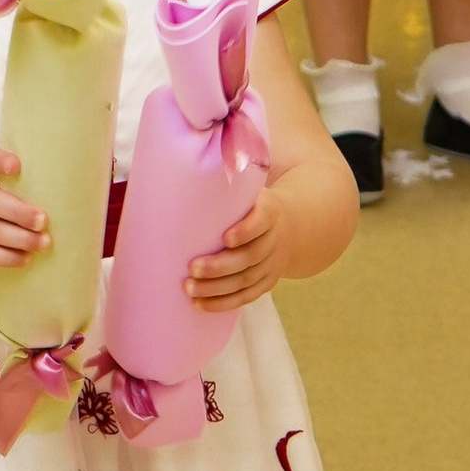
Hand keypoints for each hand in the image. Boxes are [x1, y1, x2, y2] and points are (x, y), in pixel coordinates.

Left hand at [184, 175, 298, 312]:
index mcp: (270, 211)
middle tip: (192, 267)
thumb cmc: (251, 204)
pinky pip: (247, 297)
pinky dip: (224, 302)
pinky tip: (200, 304)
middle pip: (250, 256)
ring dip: (217, 288)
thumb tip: (178, 166)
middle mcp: (274, 239)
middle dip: (220, 266)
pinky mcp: (266, 282)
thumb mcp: (248, 189)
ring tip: (189, 288)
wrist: (290, 225)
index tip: (225, 238)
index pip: (262, 221)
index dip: (246, 231)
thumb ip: (224, 183)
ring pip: (247, 280)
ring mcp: (272, 264)